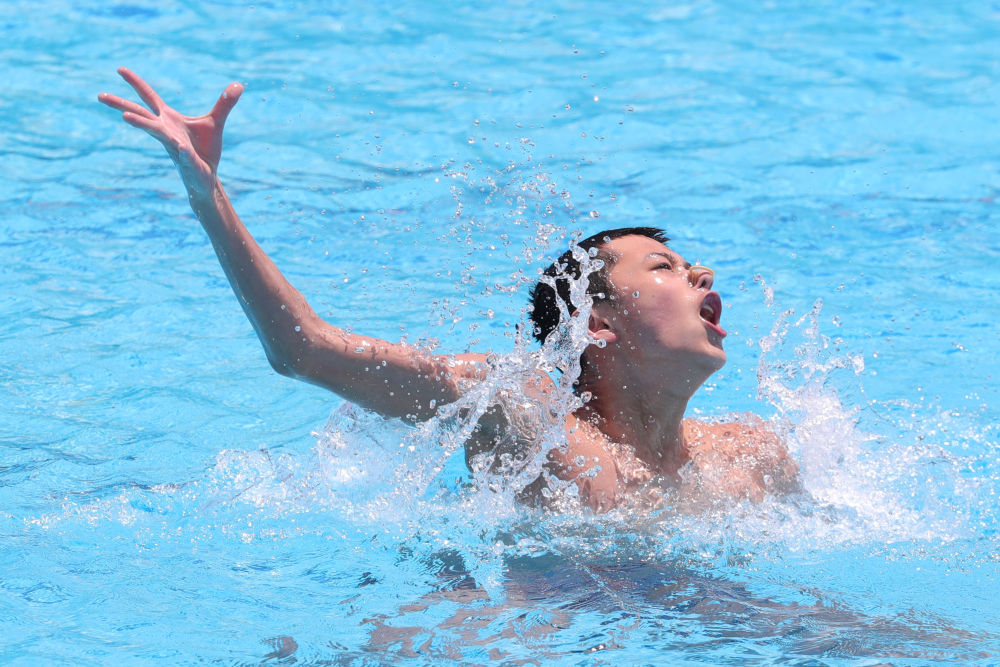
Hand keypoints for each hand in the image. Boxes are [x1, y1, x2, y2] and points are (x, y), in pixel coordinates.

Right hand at [98, 67, 242, 196]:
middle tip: (99, 95)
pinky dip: (184, 152)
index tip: (119, 69)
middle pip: (141, 114)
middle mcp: (166, 131)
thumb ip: (225, 104)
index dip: (135, 83)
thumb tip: (239, 85)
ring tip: (126, 117)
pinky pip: (185, 156)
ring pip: (156, 134)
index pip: (149, 97)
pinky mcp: (188, 163)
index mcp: (169, 119)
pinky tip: (183, 148)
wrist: (207, 178)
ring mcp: (175, 147)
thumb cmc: (205, 150)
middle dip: (121, 105)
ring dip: (142, 125)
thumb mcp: (216, 122)